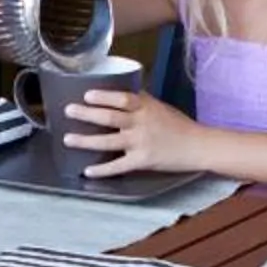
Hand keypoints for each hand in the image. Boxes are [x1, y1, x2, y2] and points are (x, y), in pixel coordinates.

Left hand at [60, 90, 201, 175]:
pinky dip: (102, 170)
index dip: (103, 96)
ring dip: (85, 140)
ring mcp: (141, 143)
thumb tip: (116, 95)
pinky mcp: (143, 161)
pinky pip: (118, 166)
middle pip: (109, 117)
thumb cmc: (178, 125)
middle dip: (86, 114)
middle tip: (68, 111)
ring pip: (108, 141)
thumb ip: (139, 101)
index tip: (86, 95)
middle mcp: (142, 123)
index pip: (122, 98)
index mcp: (146, 107)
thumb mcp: (159, 106)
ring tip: (68, 139)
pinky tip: (87, 171)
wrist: (198, 146)